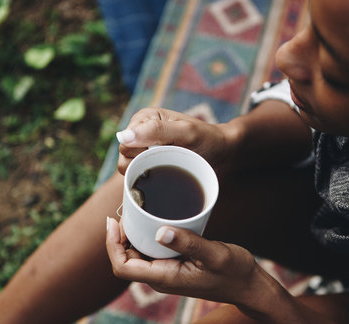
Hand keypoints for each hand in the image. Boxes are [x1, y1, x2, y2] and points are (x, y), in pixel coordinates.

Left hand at [105, 217, 262, 305]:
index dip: (112, 245)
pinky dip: (145, 236)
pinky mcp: (173, 266)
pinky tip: (152, 219)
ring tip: (135, 209)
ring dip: (131, 235)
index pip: (122, 267)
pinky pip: (151, 252)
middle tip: (125, 208)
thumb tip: (159, 231)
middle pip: (125, 259)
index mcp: (165, 278)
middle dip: (119, 236)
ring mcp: (166, 273)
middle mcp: (160, 278)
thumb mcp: (216, 255)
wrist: (247, 286)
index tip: (113, 221)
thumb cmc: (234, 272)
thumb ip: (189, 243)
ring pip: (136, 255)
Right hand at [116, 107, 237, 174]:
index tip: (165, 153)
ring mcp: (145, 149)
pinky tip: (165, 178)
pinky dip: (149, 180)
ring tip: (170, 168)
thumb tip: (123, 137)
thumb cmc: (209, 139)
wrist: (225, 154)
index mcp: (145, 118)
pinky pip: (138, 176)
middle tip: (170, 161)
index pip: (125, 143)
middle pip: (124, 157)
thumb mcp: (186, 133)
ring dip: (148, 173)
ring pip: (128, 170)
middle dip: (145, 164)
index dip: (142, 153)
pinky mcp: (151, 163)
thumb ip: (156, 131)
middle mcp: (141, 132)